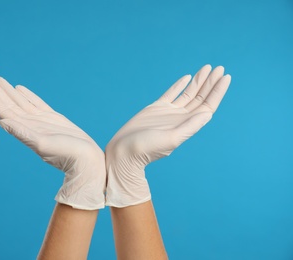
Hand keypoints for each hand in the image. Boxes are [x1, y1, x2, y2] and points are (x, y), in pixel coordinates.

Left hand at [0, 76, 105, 209]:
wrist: (86, 160)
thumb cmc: (66, 154)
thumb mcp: (43, 144)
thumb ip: (23, 133)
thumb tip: (2, 122)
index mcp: (25, 130)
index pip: (4, 111)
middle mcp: (30, 125)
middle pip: (9, 105)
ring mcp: (41, 121)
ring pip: (21, 102)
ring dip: (9, 91)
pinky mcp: (53, 119)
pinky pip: (36, 103)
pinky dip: (27, 95)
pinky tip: (19, 89)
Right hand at [105, 65, 230, 206]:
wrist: (125, 151)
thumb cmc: (146, 148)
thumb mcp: (170, 139)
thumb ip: (189, 127)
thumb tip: (208, 114)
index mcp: (187, 125)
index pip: (208, 106)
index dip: (217, 92)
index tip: (225, 77)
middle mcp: (181, 117)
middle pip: (201, 97)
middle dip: (210, 83)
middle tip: (220, 68)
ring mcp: (169, 112)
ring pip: (188, 93)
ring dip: (198, 81)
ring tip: (208, 68)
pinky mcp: (156, 108)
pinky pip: (172, 94)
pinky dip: (179, 85)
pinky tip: (187, 77)